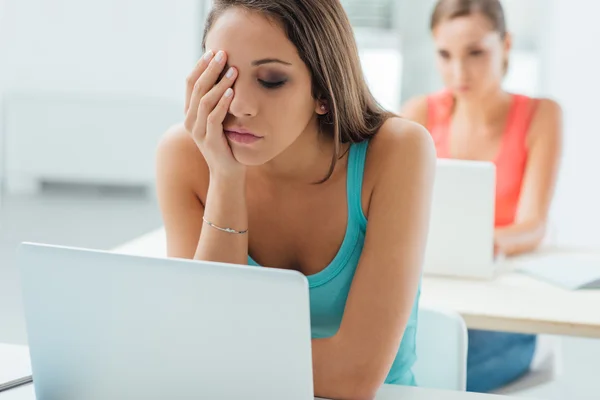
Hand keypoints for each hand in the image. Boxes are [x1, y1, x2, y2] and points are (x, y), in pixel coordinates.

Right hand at [184, 50, 242, 178]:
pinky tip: (233, 92)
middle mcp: (190, 120)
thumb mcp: (219, 119)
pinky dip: (223, 103)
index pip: (190, 84)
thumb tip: (225, 76)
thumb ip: (216, 102)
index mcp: (190, 113)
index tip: (212, 51)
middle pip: (196, 88)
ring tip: (233, 71)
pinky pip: (214, 117)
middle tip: (223, 54)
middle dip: (210, 69)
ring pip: (205, 101)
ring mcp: (198, 131)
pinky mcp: (210, 140)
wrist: (226, 172)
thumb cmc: (226, 143)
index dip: (200, 66)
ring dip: (219, 83)